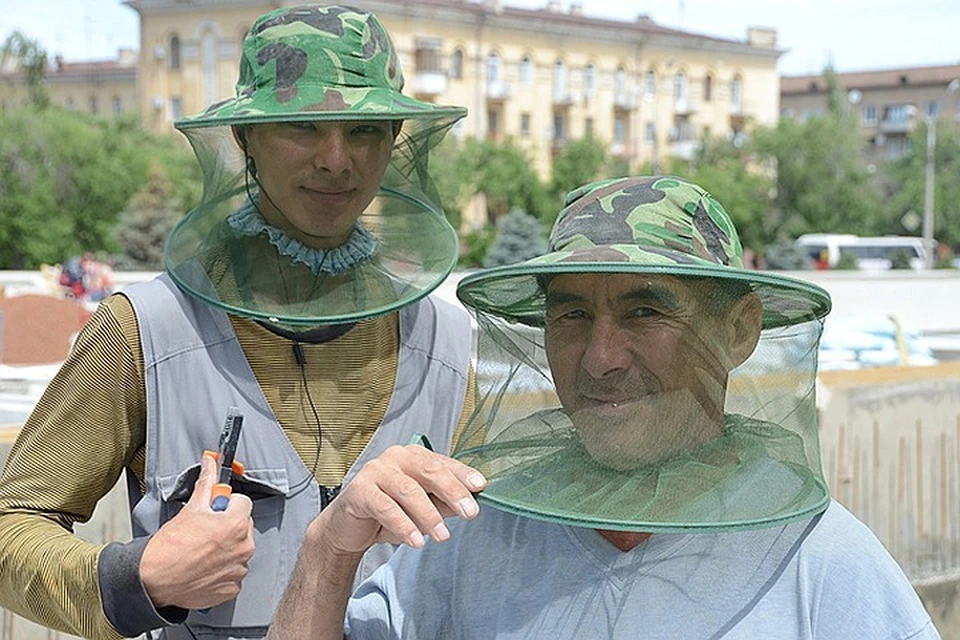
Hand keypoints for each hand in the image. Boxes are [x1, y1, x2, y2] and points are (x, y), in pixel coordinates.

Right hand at [140, 453, 254, 609]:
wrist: (153, 580)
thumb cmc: (170, 546)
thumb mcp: (191, 508)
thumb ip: (207, 483)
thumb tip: (211, 462)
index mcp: (236, 524)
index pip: (243, 502)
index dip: (226, 504)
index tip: (214, 511)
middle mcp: (244, 547)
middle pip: (244, 526)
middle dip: (228, 525)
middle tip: (206, 531)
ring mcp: (239, 569)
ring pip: (240, 549)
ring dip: (227, 548)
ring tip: (203, 551)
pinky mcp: (232, 588)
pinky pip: (234, 572)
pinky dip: (223, 570)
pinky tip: (205, 567)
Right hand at [312, 445, 486, 556]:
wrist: (347, 527)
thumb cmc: (387, 512)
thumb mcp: (421, 509)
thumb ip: (442, 503)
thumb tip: (469, 504)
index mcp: (414, 457)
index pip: (443, 463)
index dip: (463, 474)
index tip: (481, 487)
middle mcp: (396, 458)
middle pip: (429, 471)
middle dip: (452, 492)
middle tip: (470, 513)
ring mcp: (376, 471)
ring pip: (408, 490)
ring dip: (428, 515)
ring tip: (442, 536)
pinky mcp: (359, 490)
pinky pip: (385, 507)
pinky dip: (403, 524)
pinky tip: (415, 540)